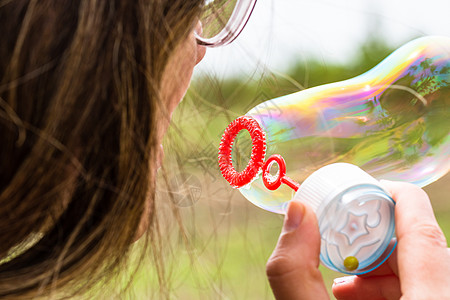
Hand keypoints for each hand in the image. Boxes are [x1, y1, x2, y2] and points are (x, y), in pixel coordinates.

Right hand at [266, 181, 449, 299]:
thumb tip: (297, 213)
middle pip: (425, 251)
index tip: (366, 190)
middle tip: (344, 250)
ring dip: (385, 269)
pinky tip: (359, 298)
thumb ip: (295, 271)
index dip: (396, 197)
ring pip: (429, 273)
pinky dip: (396, 289)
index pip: (423, 230)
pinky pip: (428, 291)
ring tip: (345, 284)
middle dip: (378, 243)